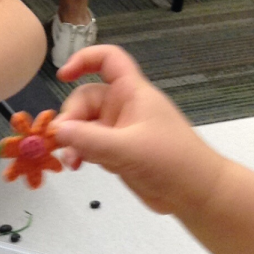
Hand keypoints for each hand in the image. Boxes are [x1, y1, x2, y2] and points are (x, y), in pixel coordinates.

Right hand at [51, 45, 210, 214]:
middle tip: (61, 141)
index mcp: (133, 92)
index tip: (63, 75)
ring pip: (85, 124)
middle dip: (71, 118)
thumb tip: (56, 130)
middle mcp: (124, 107)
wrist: (196, 193)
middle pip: (86, 98)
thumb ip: (90, 139)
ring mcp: (120, 130)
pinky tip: (75, 165)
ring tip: (69, 161)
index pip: (109, 60)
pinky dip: (79, 152)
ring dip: (72, 139)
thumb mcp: (127, 148)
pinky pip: (90, 144)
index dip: (84, 59)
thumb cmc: (173, 162)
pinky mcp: (117, 152)